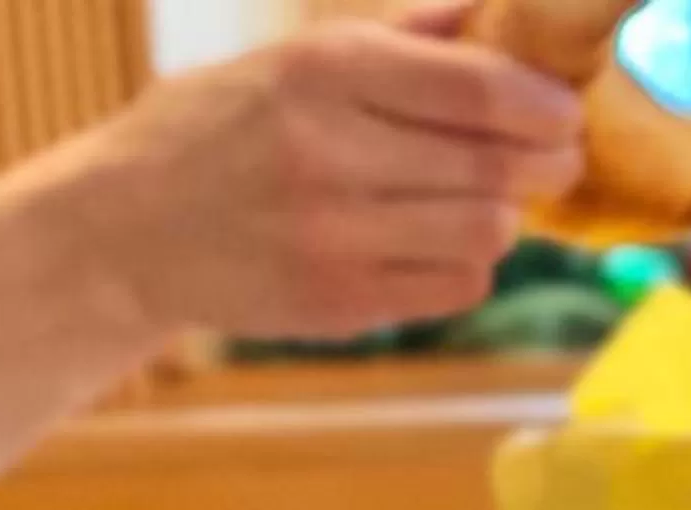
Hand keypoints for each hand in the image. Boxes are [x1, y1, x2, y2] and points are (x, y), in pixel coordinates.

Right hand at [58, 3, 583, 341]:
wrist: (124, 227)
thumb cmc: (221, 131)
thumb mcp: (289, 60)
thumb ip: (398, 40)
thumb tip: (489, 12)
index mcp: (322, 71)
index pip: (479, 89)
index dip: (546, 106)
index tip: (566, 114)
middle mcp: (330, 150)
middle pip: (499, 168)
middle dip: (546, 164)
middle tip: (552, 160)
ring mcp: (336, 233)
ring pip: (489, 231)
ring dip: (503, 216)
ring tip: (478, 199)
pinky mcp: (342, 300)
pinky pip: (459, 286)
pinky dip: (467, 266)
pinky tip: (434, 244)